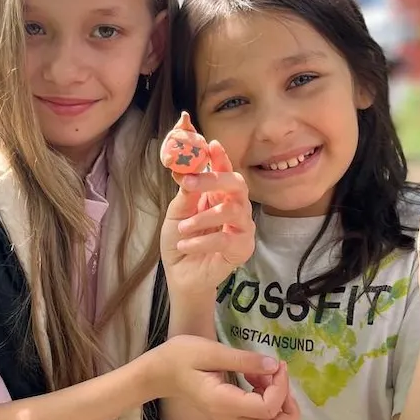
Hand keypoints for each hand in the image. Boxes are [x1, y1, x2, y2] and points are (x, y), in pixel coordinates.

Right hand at [150, 336, 295, 419]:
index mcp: (223, 403)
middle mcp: (228, 418)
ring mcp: (229, 419)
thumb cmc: (180, 357)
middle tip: (281, 380)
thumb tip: (274, 365)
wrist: (159, 372)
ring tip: (265, 373)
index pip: (267, 408)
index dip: (280, 387)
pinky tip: (256, 376)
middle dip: (288, 410)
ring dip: (278, 403)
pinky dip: (267, 399)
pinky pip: (259, 417)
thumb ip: (244, 359)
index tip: (277, 364)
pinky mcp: (230, 414)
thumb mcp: (211, 350)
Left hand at [160, 141, 254, 299]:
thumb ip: (185, 193)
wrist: (181, 275)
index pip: (224, 171)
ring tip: (182, 229)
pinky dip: (202, 241)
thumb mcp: (176, 213)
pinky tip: (185, 245)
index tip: (210, 145)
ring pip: (232, 211)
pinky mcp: (242, 248)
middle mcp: (235, 207)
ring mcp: (242, 228)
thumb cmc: (181, 240)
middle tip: (190, 182)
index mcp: (219, 195)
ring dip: (203, 218)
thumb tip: (186, 170)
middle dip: (213, 179)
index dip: (220, 157)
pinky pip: (226, 239)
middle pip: (237, 184)